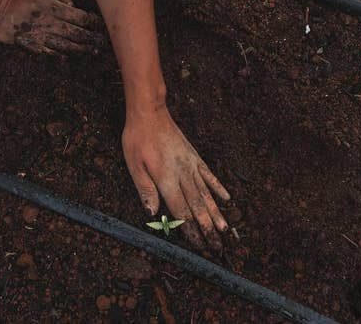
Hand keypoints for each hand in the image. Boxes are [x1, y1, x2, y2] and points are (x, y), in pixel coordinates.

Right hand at [0, 0, 103, 56]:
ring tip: (90, 52)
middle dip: (89, 39)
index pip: (78, 16)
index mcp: (52, 7)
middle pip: (75, 33)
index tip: (100, 27)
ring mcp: (39, 34)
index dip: (91, 23)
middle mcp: (48, 22)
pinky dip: (58, 55)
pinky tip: (68, 58)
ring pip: (64, 45)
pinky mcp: (29, 44)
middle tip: (100, 44)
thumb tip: (73, 4)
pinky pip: (47, 52)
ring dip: (78, 49)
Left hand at [123, 106, 230, 248]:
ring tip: (225, 229)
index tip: (198, 245)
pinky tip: (226, 199)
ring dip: (216, 213)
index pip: (180, 211)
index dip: (189, 230)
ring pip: (206, 194)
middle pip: (197, 207)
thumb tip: (152, 214)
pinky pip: (209, 176)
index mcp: (167, 180)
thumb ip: (145, 190)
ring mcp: (191, 166)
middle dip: (207, 229)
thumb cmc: (138, 139)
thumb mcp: (134, 166)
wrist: (150, 113)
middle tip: (217, 245)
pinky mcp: (194, 157)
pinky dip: (218, 188)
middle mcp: (183, 175)